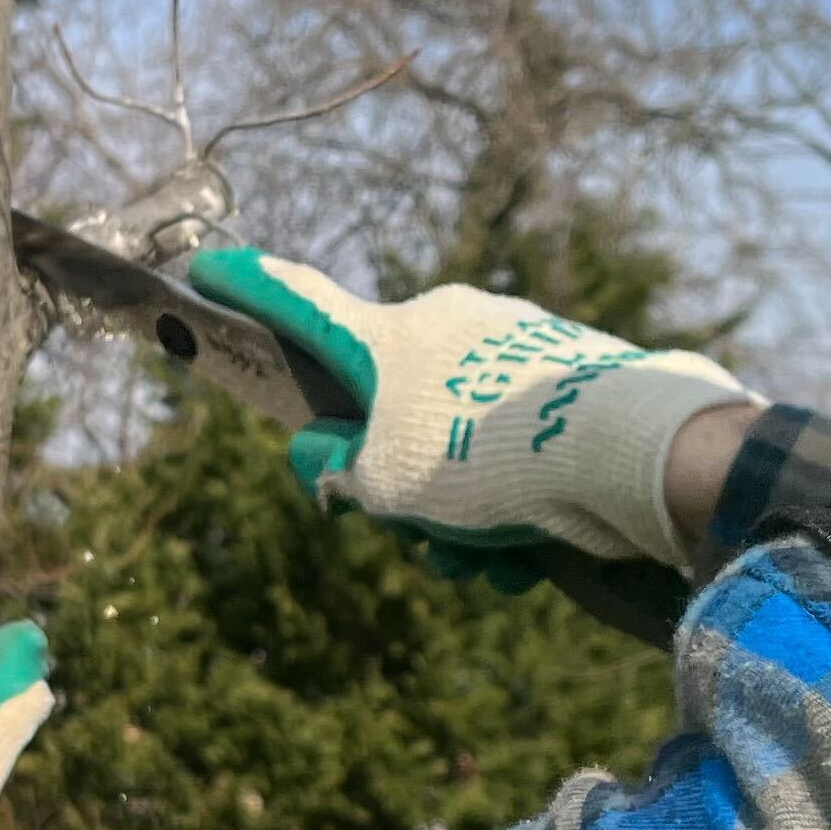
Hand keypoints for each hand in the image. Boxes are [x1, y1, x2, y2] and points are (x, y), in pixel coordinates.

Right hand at [187, 250, 761, 575]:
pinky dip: (517, 511)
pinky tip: (531, 556)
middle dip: (401, 489)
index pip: (299, 302)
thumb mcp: (385, 479)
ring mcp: (517, 351)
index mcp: (389, 334)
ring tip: (485, 562)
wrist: (624, 450)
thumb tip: (328, 455)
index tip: (206, 267)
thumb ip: (339, 469)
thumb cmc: (486, 459)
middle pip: (392, 411)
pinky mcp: (575, 382)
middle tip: (421, 537)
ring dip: (462, 519)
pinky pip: (520, 454)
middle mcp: (451, 326)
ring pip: (460, 447)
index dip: (247, 289)